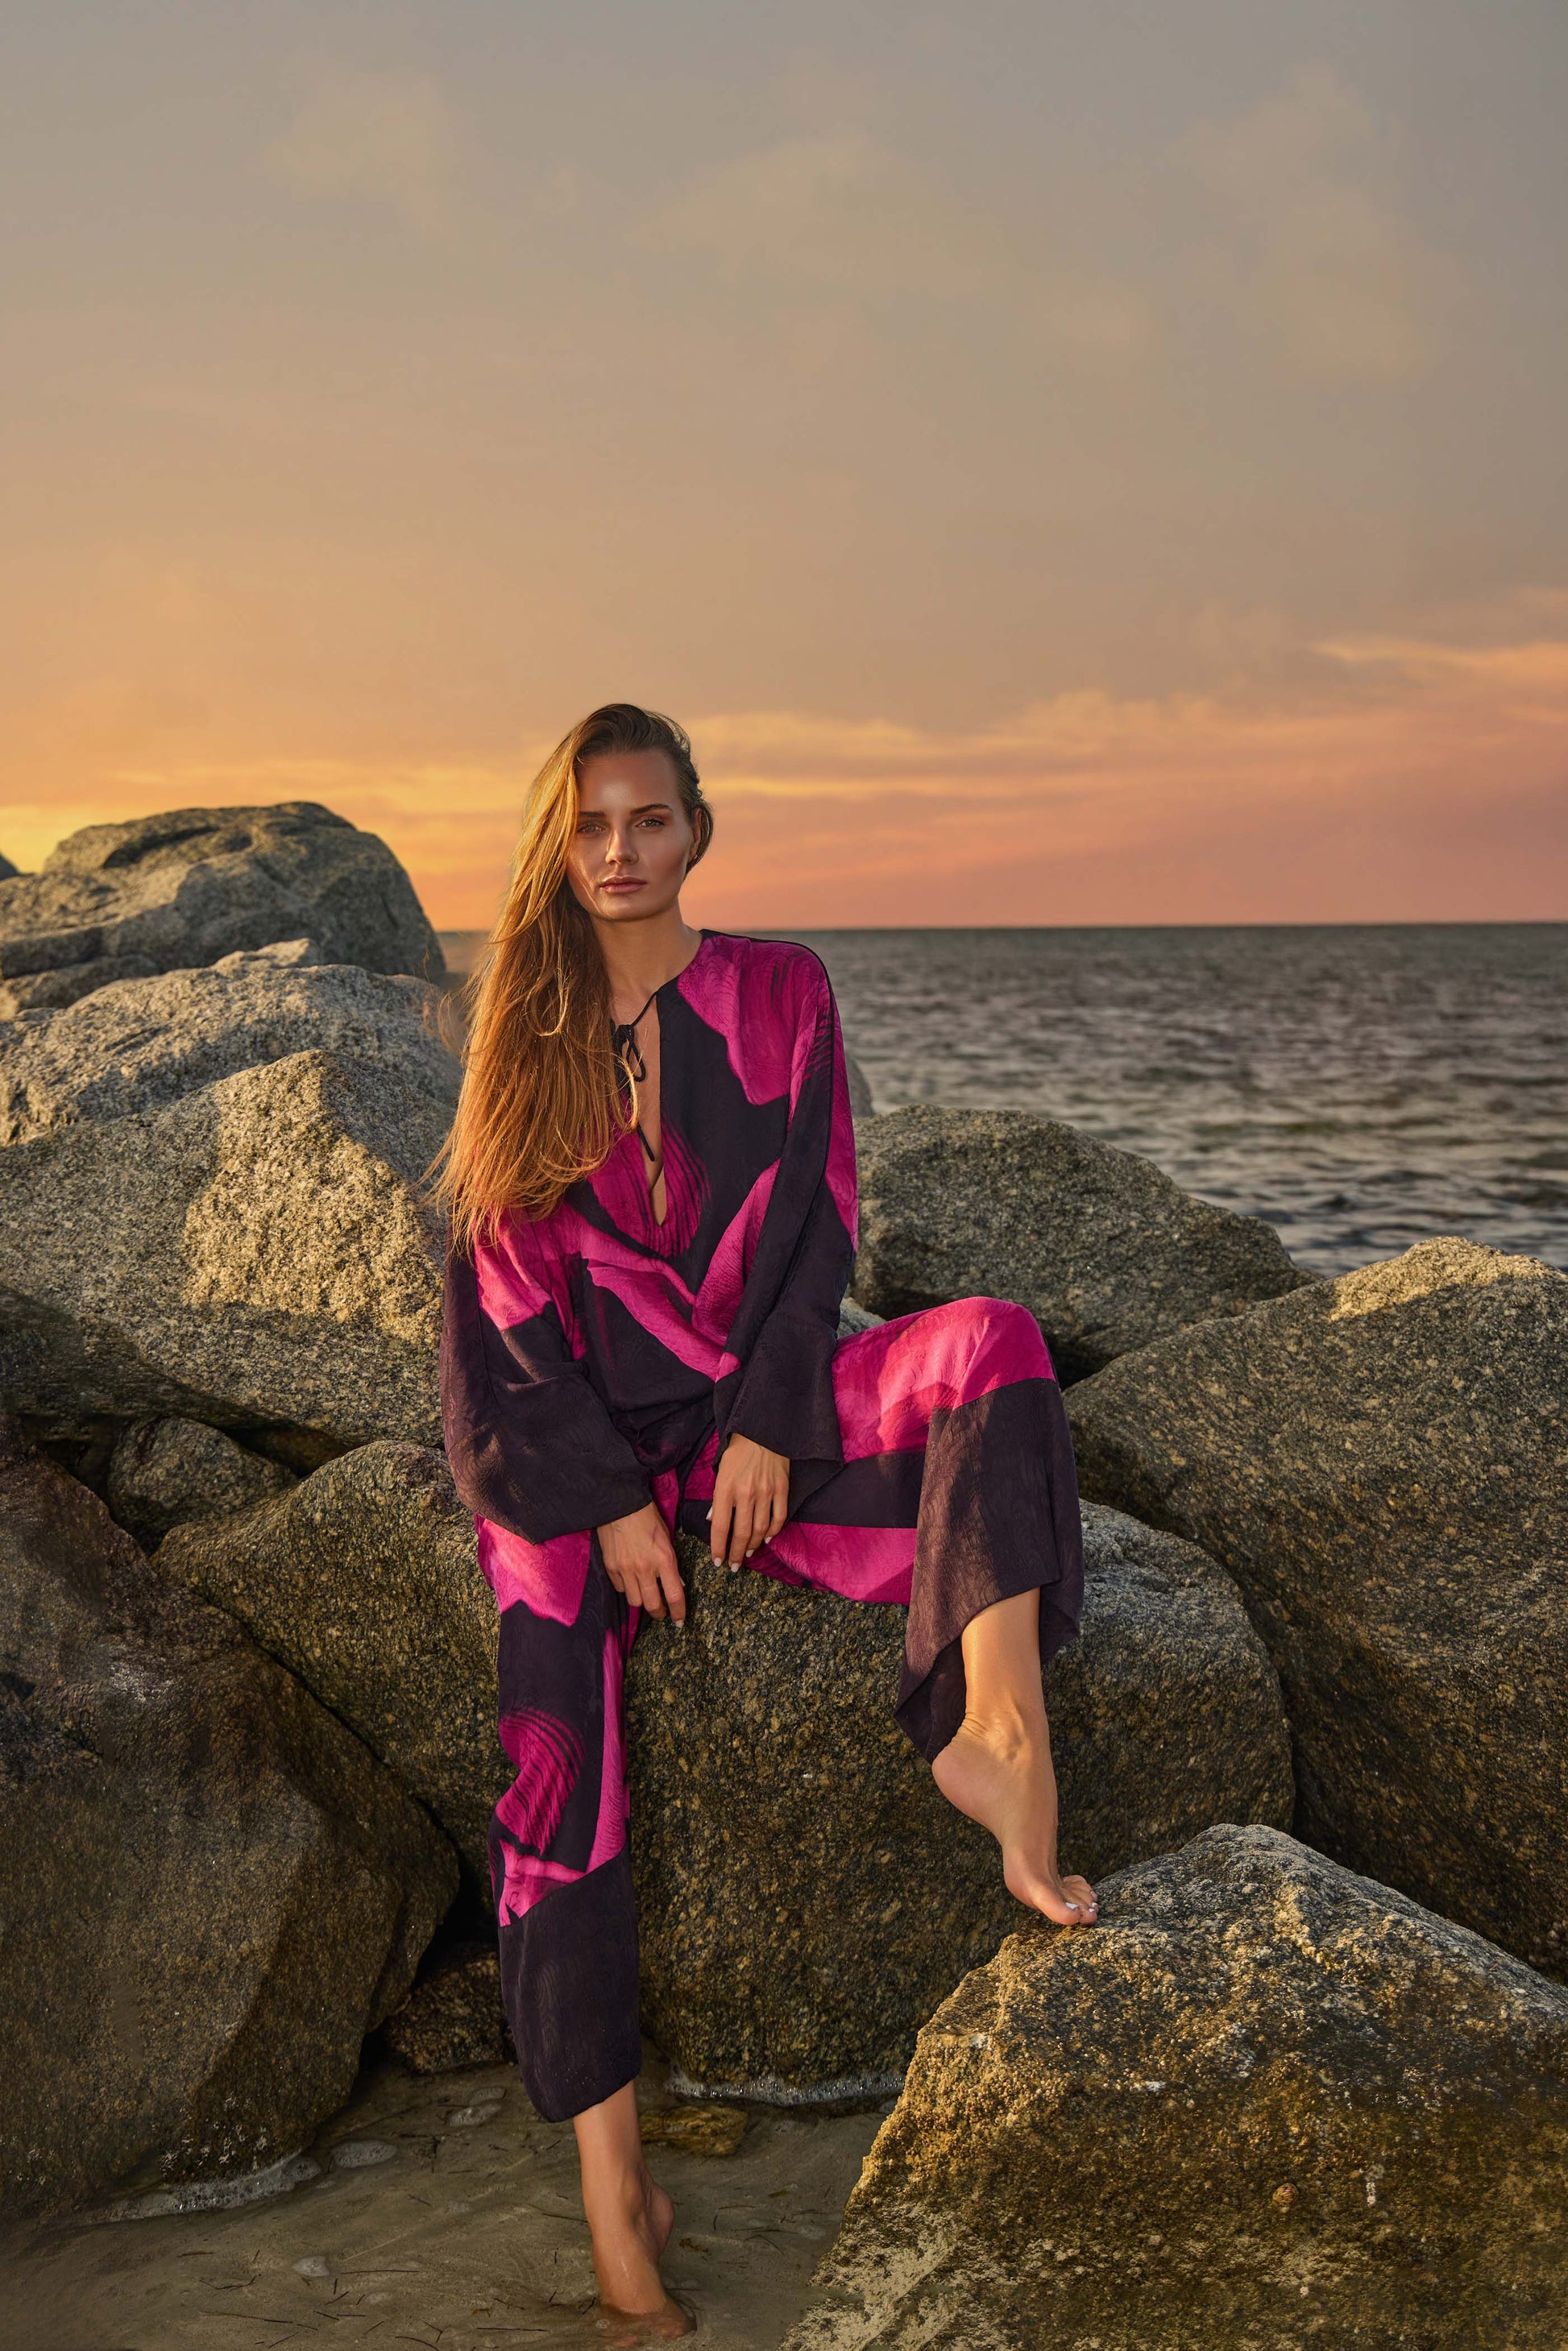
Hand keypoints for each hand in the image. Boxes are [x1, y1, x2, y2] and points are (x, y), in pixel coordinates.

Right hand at [598, 1502, 685, 1623]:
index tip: (679, 1621)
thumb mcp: (667, 1538)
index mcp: (664, 1559)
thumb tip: (676, 1583)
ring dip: (642, 1601)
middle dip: (659, 1613)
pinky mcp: (610, 1567)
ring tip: (645, 1595)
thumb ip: (670, 1562)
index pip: (674, 1596)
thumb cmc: (647, 1517)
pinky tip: (630, 1581)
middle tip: (662, 1613)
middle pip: (652, 1605)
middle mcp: (644, 1568)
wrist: (620, 1504)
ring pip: (634, 1601)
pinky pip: (620, 1588)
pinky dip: (626, 1588)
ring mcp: (625, 1569)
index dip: (678, 1612)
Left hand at [709, 1433, 789, 1567]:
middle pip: (741, 1534)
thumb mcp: (720, 1472)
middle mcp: (746, 1494)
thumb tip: (714, 1521)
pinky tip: (766, 1538)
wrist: (763, 1430)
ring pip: (760, 1530)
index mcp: (726, 1488)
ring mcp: (766, 1492)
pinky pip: (779, 1517)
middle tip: (734, 1566)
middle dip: (736, 1554)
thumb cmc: (738, 1451)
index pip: (720, 1527)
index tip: (717, 1561)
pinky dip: (773, 1532)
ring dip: (753, 1546)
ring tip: (747, 1554)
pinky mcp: (782, 1489)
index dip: (718, 1548)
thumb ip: (718, 1499)